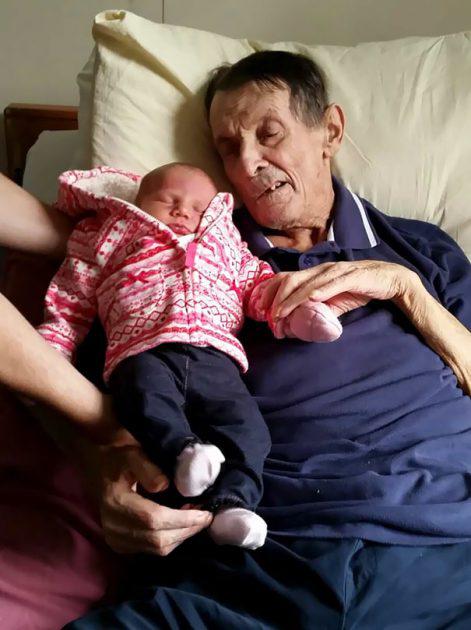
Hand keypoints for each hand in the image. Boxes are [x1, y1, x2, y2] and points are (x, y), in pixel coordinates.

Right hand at [99, 444, 212, 555]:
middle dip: (187, 529)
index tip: (205, 513)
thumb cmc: (119, 458)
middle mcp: (113, 526)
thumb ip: (148, 468)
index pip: (153, 519)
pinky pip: (151, 550)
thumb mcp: (133, 454)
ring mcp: (115, 539)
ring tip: (196, 519)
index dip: (182, 519)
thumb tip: (164, 486)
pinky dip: (170, 540)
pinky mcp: (120, 545)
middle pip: (157, 539)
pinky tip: (180, 525)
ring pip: (156, 548)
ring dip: (181, 536)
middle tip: (206, 516)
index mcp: (115, 502)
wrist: (99, 468)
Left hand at [270, 260, 419, 318]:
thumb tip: (304, 322)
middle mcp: (323, 269)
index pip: (288, 278)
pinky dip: (321, 291)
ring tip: (282, 313)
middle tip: (270, 317)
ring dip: (293, 300)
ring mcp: (337, 271)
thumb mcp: (336, 301)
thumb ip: (321, 309)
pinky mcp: (353, 276)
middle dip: (278, 299)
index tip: (263, 310)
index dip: (272, 293)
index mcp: (317, 273)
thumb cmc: (361, 288)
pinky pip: (334, 283)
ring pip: (309, 283)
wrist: (391, 280)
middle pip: (292, 280)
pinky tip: (311, 299)